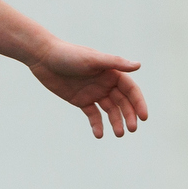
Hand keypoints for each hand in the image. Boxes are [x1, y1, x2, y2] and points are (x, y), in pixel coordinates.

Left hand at [27, 38, 147, 138]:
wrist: (44, 58)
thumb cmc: (69, 55)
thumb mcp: (93, 60)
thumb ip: (115, 63)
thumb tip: (138, 65)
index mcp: (112, 72)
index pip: (130, 90)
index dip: (138, 103)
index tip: (143, 118)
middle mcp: (106, 83)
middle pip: (122, 102)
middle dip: (128, 115)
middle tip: (131, 129)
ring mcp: (94, 92)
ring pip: (110, 110)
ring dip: (115, 122)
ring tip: (118, 134)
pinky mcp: (81, 100)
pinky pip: (93, 115)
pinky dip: (97, 124)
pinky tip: (99, 134)